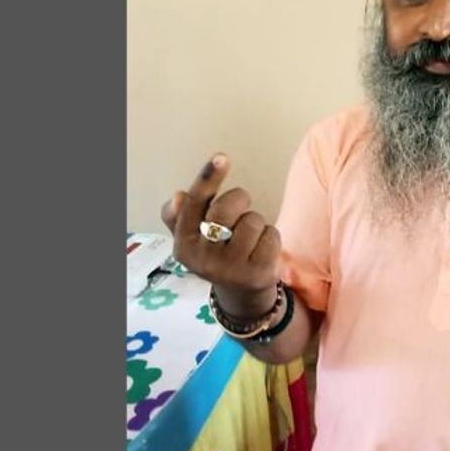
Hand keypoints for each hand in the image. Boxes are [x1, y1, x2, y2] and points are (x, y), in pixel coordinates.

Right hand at [160, 154, 280, 318]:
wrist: (242, 293)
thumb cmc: (218, 253)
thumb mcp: (194, 237)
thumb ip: (180, 216)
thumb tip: (178, 196)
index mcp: (184, 245)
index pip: (195, 204)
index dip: (208, 177)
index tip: (222, 156)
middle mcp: (203, 259)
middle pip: (226, 207)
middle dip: (239, 199)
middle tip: (240, 210)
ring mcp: (231, 268)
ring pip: (253, 220)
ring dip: (256, 223)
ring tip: (249, 240)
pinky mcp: (258, 273)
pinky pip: (271, 234)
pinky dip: (271, 237)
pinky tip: (262, 250)